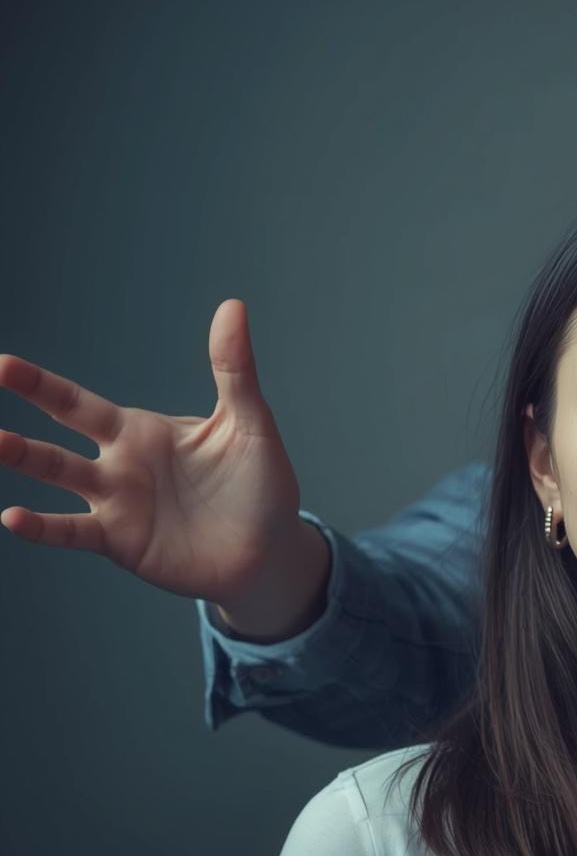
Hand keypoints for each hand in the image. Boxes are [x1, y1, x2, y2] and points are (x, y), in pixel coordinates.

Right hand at [0, 299, 304, 603]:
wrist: (270, 550)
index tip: (3, 364)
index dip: (41, 384)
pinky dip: (42, 527)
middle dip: (25, 409)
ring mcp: (116, 504)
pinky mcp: (121, 541)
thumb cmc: (261, 485)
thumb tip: (233, 305)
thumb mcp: (248, 423)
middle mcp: (119, 463)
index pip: (79, 402)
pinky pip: (72, 532)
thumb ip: (235, 369)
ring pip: (58, 477)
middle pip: (58, 432)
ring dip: (24, 458)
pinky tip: (12, 518)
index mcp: (142, 431)